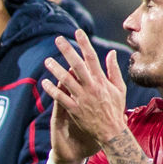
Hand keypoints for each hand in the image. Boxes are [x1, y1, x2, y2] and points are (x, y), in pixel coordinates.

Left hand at [41, 30, 127, 152]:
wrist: (112, 131)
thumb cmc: (115, 109)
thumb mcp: (119, 88)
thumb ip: (113, 70)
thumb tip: (111, 52)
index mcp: (101, 80)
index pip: (92, 57)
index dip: (84, 43)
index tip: (78, 32)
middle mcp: (91, 87)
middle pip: (77, 65)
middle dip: (67, 50)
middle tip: (58, 39)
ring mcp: (82, 98)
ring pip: (66, 80)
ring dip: (55, 69)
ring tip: (47, 60)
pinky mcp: (74, 109)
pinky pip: (60, 97)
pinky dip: (52, 89)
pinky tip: (44, 82)